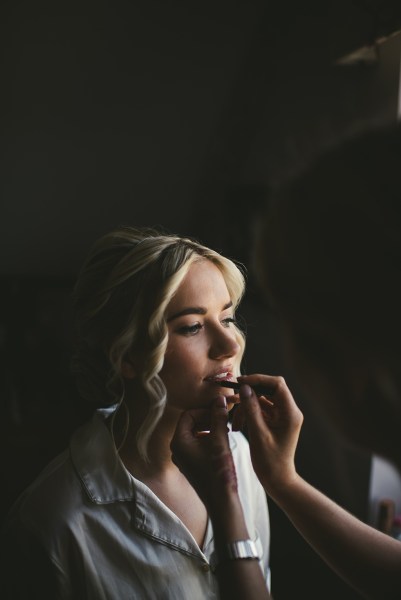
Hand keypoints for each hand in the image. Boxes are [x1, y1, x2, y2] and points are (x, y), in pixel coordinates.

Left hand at [171, 396, 238, 510]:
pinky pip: (197, 445)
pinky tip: (222, 442)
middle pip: (190, 423)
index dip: (204, 410)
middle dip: (207, 418)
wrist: (221, 501)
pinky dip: (209, 439)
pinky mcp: (191, 464)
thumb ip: (219, 417)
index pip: (188, 415)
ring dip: (209, 428)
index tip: (219, 412)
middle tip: (223, 419)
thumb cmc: (218, 471)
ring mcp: (183, 458)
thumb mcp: (220, 440)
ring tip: (225, 430)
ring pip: (195, 434)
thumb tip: (220, 399)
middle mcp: (177, 449)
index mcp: (179, 442)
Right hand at [232, 374, 302, 497]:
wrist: (278, 481)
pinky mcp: (276, 422)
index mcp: (290, 413)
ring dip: (247, 407)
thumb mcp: (258, 434)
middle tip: (233, 399)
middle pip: (269, 389)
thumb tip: (245, 388)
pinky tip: (239, 425)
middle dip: (250, 393)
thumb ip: (251, 409)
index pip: (277, 384)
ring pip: (262, 400)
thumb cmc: (270, 462)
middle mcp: (289, 412)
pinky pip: (261, 409)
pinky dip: (249, 414)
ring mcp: (283, 416)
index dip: (259, 379)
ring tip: (235, 423)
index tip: (241, 383)